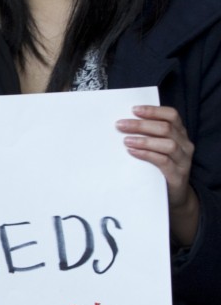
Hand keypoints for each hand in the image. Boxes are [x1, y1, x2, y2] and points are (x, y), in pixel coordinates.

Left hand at [117, 104, 198, 245]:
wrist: (174, 195)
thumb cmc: (160, 166)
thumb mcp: (156, 147)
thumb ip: (146, 135)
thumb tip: (121, 123)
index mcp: (179, 134)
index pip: (172, 115)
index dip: (153, 111)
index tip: (133, 109)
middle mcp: (184, 145)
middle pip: (166, 128)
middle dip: (141, 124)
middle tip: (120, 124)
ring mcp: (183, 161)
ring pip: (168, 144)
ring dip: (144, 140)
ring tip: (126, 140)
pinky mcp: (177, 176)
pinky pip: (164, 162)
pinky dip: (147, 154)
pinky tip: (133, 152)